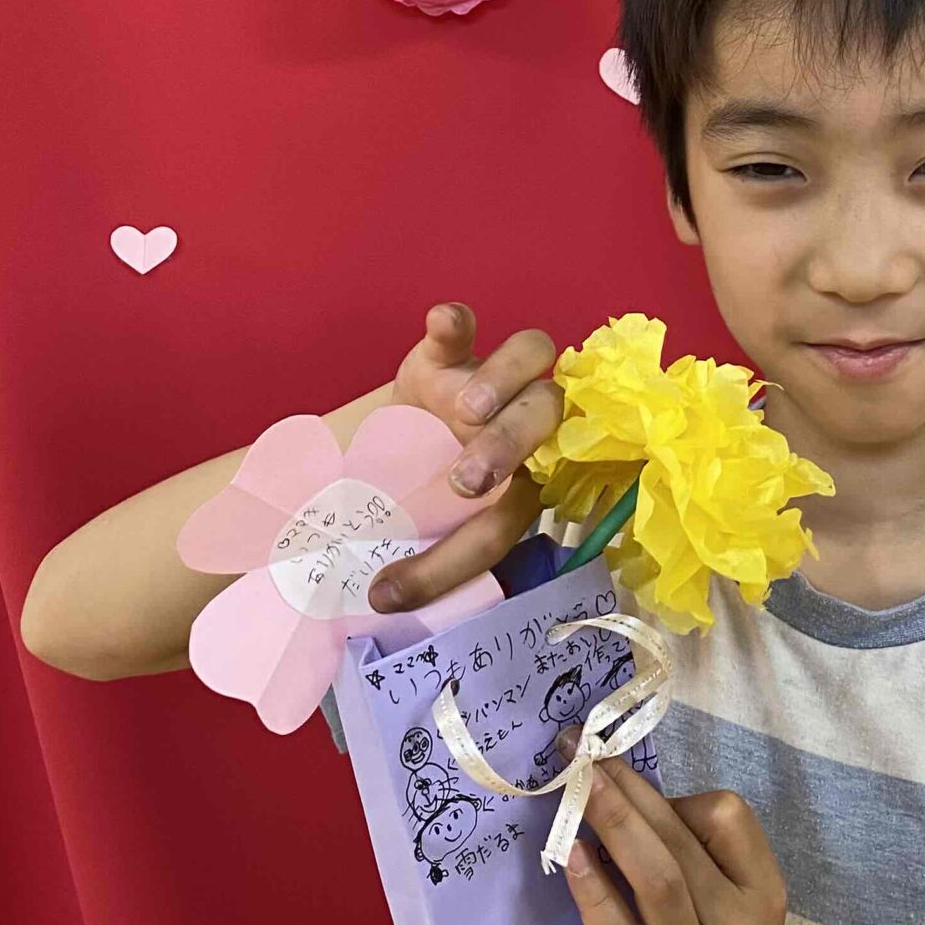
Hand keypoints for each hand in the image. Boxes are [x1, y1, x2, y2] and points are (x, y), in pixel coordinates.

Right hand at [368, 305, 563, 611]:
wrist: (392, 456)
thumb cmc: (418, 505)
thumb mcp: (421, 539)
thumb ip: (420, 566)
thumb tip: (379, 601)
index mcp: (522, 483)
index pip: (509, 515)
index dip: (465, 550)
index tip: (404, 582)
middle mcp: (519, 425)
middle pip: (546, 415)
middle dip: (511, 446)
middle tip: (465, 479)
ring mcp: (486, 382)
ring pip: (529, 356)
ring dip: (503, 380)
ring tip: (465, 409)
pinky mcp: (447, 353)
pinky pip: (463, 330)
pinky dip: (456, 323)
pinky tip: (441, 323)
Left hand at [563, 751, 804, 924]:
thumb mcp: (740, 918)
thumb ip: (699, 867)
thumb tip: (627, 803)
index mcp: (762, 895)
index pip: (727, 816)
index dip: (678, 796)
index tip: (638, 793)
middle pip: (680, 838)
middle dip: (626, 786)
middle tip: (578, 746)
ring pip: (655, 877)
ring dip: (610, 822)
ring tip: (574, 783)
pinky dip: (593, 888)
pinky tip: (569, 854)